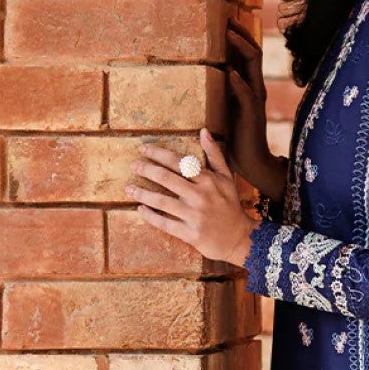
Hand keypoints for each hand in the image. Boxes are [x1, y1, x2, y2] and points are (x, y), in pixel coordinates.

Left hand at [126, 129, 255, 266]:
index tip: (144, 149)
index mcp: (208, 180)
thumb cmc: (230, 205)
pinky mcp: (190, 234)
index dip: (158, 154)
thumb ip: (214, 154)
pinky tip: (140, 209)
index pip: (178, 162)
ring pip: (162, 201)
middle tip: (134, 166)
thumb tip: (204, 131)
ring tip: (129, 188)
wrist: (239, 238)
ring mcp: (195, 216)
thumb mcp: (227, 178)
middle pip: (166, 178)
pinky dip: (150, 216)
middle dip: (146, 170)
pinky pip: (165, 224)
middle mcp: (200, 196)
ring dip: (142, 194)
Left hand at [226, 20, 284, 196]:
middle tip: (227, 18)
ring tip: (228, 34)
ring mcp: (255, 100)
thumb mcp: (223, 111)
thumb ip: (217, 95)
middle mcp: (255, 89)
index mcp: (247, 87)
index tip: (225, 20)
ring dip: (240, 48)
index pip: (247, 54)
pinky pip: (247, 94)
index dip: (238, 36)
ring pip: (253, 66)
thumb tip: (199, 80)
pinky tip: (229, 72)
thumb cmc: (234, 140)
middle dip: (240, 34)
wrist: (251, 163)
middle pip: (252, 53)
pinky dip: (238, 81)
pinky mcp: (252, 114)